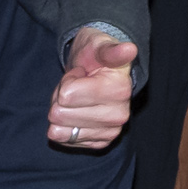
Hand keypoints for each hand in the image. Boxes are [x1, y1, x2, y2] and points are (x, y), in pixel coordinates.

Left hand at [48, 31, 136, 149]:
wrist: (100, 73)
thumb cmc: (96, 57)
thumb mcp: (99, 46)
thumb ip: (111, 50)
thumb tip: (129, 49)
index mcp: (119, 91)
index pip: (66, 95)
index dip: (67, 81)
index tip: (81, 74)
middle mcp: (118, 116)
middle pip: (59, 114)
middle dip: (61, 98)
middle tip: (76, 87)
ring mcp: (110, 131)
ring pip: (58, 130)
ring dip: (62, 113)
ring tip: (76, 100)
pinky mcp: (100, 143)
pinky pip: (64, 140)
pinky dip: (64, 127)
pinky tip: (77, 113)